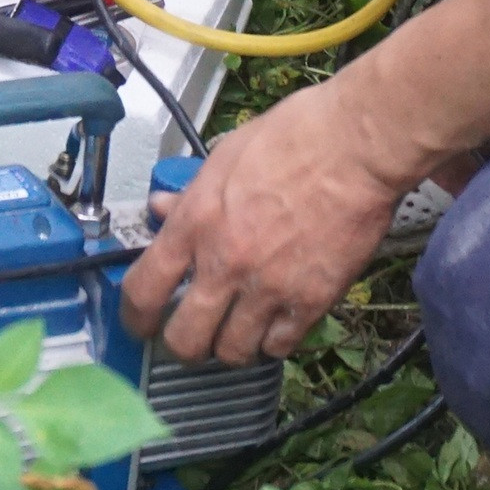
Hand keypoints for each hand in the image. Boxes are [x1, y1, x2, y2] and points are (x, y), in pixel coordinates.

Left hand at [119, 82, 409, 365]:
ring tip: (237, 331)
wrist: (355, 146)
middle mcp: (225, 263)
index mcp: (196, 223)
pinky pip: (280, 346)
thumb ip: (190, 194)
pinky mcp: (311, 300)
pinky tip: (277, 323)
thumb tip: (162, 209)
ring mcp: (269, 287)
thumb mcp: (225, 156)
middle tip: (191, 336)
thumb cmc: (293, 137)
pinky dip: (274, 341)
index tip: (140, 323)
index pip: (142, 290)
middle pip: (184, 340)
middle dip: (182, 345)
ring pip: (232, 352)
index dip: (134, 317)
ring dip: (230, 345)